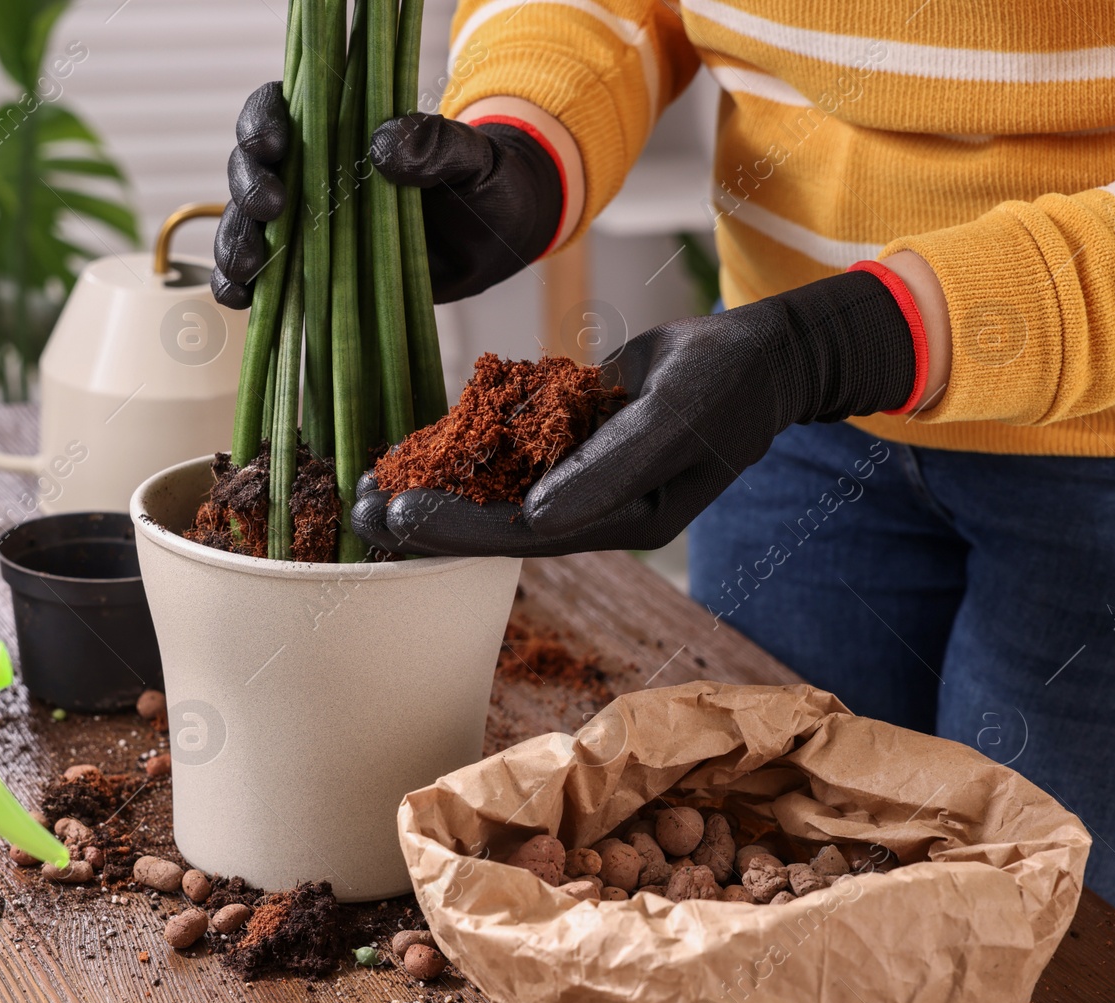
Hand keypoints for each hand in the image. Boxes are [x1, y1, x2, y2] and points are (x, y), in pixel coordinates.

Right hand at [211, 85, 563, 307]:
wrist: (494, 240)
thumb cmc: (482, 186)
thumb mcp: (472, 157)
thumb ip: (436, 143)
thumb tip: (383, 146)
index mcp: (338, 126)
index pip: (278, 109)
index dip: (262, 121)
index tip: (277, 145)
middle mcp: (308, 171)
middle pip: (248, 167)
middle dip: (247, 186)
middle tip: (271, 208)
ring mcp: (305, 225)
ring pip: (245, 224)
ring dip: (235, 242)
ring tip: (248, 267)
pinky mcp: (310, 272)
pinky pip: (260, 279)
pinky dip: (239, 288)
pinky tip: (240, 299)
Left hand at [352, 268, 921, 556]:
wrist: (758, 355)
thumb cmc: (728, 386)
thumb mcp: (674, 421)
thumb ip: (608, 469)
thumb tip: (537, 519)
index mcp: (623, 521)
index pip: (524, 535)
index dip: (456, 529)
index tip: (394, 517)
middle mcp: (594, 508)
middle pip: (495, 522)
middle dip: (426, 518)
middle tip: (356, 510)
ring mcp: (582, 475)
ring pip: (492, 491)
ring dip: (431, 487)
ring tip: (363, 485)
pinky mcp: (572, 439)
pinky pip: (506, 450)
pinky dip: (459, 449)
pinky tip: (409, 445)